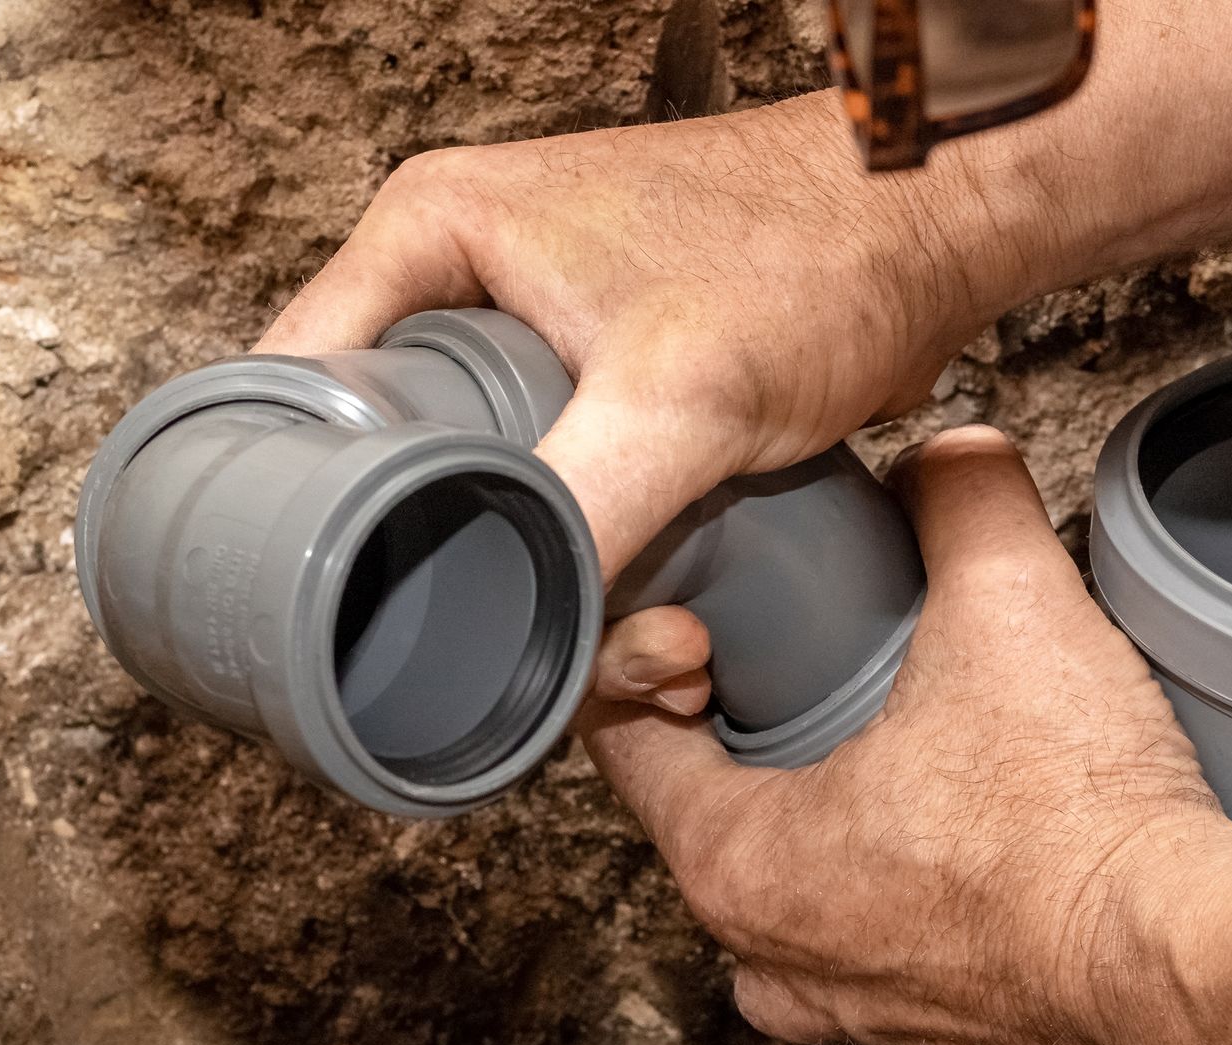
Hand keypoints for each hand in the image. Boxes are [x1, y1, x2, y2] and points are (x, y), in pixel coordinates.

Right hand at [255, 90, 1031, 577]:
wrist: (929, 225)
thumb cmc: (817, 248)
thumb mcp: (677, 394)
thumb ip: (571, 513)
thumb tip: (506, 626)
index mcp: (430, 234)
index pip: (302, 391)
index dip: (311, 507)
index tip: (350, 603)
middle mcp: (459, 273)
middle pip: (385, 453)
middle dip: (440, 553)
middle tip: (503, 632)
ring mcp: (523, 326)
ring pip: (470, 480)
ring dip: (523, 566)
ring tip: (608, 632)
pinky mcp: (588, 375)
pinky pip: (540, 479)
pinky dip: (571, 543)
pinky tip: (622, 599)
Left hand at [582, 426, 1231, 1044]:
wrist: (1200, 978)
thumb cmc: (1080, 830)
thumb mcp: (1009, 607)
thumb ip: (961, 502)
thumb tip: (950, 458)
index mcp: (737, 866)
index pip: (624, 745)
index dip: (653, 661)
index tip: (713, 627)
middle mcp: (775, 967)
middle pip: (715, 826)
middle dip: (754, 746)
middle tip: (821, 678)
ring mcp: (859, 1029)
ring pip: (807, 908)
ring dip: (841, 835)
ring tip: (911, 762)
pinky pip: (899, 969)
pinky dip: (924, 912)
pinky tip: (986, 855)